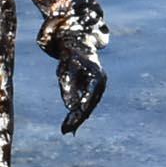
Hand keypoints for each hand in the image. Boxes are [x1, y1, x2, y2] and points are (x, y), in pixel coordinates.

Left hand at [40, 0, 109, 134]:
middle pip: (89, 104)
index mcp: (96, 77)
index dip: (79, 114)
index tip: (70, 124)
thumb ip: (68, 85)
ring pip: (88, 103)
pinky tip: (70, 120)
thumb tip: (70, 106)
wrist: (75, 35)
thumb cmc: (69, 50)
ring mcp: (96, 82)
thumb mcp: (66, 67)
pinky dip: (77, 109)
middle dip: (79, 118)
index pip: (89, 100)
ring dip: (78, 116)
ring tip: (67, 128)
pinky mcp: (90, 83)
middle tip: (66, 130)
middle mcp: (99, 81)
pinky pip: (84, 99)